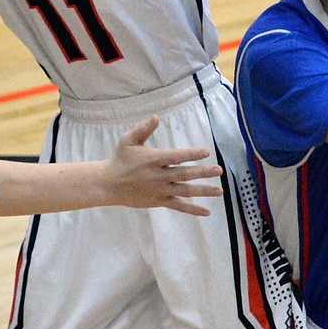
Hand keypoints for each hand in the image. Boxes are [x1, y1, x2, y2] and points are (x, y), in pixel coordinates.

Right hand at [104, 117, 222, 214]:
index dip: (191, 154)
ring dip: (203, 191)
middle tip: (219, 170)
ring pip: (185, 191)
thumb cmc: (120, 159)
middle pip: (184, 174)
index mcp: (153, 159)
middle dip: (203, 172)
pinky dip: (193, 209)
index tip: (206, 151)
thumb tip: (156, 117)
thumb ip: (143, 129)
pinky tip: (207, 211)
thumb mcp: (128, 140)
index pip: (175, 156)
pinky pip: (179, 206)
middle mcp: (158, 176)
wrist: (108, 184)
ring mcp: (160, 190)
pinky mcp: (159, 201)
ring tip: (219, 190)